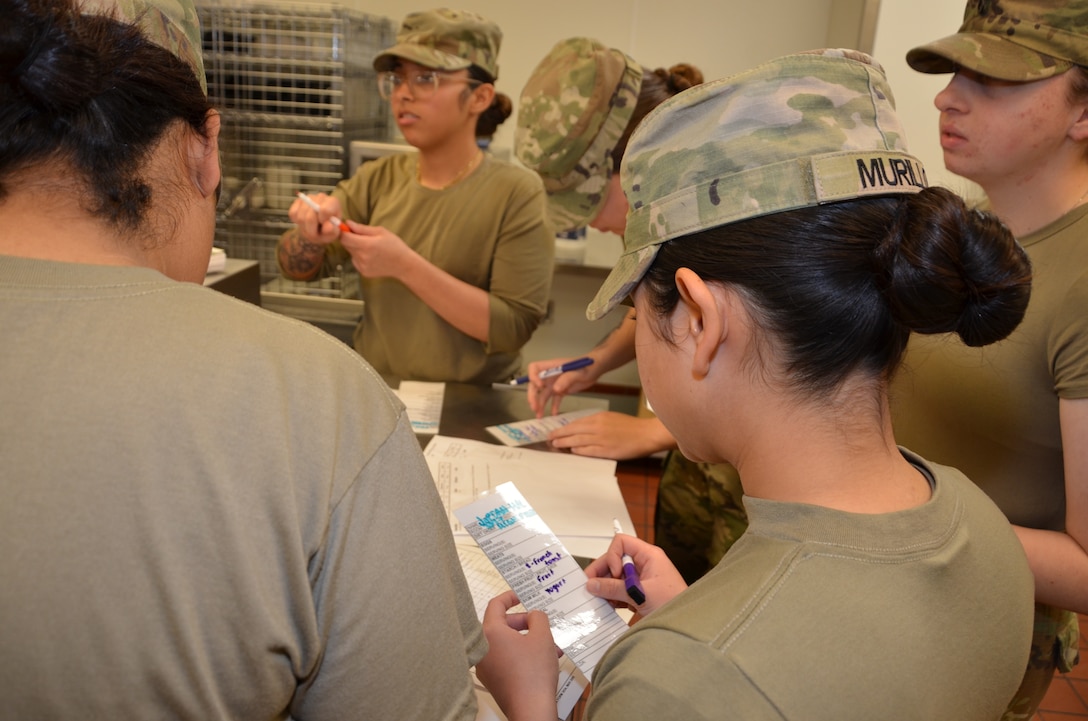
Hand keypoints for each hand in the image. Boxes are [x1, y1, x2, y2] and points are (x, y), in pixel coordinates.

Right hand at [287, 192, 341, 244]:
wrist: (318, 227)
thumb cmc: (328, 229)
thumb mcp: (333, 233)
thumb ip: (333, 231)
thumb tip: (328, 226)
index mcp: (333, 203)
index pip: (325, 210)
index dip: (322, 221)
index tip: (323, 224)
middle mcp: (321, 197)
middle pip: (310, 216)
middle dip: (311, 229)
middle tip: (315, 233)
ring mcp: (308, 198)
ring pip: (300, 217)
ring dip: (304, 227)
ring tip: (310, 229)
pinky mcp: (297, 201)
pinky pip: (293, 214)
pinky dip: (297, 222)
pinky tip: (304, 222)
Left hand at [338, 223, 416, 279]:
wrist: (404, 264)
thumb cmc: (394, 245)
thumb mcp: (380, 231)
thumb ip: (362, 228)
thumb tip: (348, 223)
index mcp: (366, 245)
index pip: (344, 238)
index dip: (343, 231)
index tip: (346, 228)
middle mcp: (362, 257)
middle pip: (346, 245)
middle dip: (350, 239)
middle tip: (362, 237)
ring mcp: (362, 266)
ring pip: (350, 253)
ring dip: (355, 248)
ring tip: (370, 248)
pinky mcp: (363, 272)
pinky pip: (355, 261)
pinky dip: (359, 257)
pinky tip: (371, 256)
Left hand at [476, 590, 560, 720]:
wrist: (531, 710)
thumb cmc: (534, 674)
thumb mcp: (542, 636)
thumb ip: (538, 617)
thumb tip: (534, 616)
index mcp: (490, 633)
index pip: (495, 605)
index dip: (510, 597)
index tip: (520, 596)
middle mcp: (482, 648)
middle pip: (501, 625)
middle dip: (524, 623)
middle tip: (540, 624)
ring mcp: (485, 666)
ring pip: (507, 644)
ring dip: (527, 640)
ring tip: (550, 645)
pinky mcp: (493, 680)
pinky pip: (506, 659)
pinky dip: (522, 655)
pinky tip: (543, 660)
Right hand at [526, 355, 601, 416]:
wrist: (595, 370)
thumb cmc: (587, 366)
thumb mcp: (577, 371)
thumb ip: (566, 379)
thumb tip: (555, 389)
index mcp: (552, 366)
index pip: (534, 368)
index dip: (533, 377)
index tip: (539, 386)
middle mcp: (550, 375)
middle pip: (535, 385)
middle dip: (533, 396)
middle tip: (534, 407)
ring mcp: (555, 384)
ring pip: (543, 395)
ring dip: (540, 405)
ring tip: (539, 416)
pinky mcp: (561, 391)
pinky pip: (554, 400)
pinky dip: (553, 407)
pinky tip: (554, 414)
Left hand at [548, 413, 675, 459]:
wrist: (645, 434)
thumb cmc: (630, 426)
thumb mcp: (611, 418)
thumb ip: (596, 423)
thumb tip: (582, 429)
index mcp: (599, 417)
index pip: (576, 423)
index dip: (563, 428)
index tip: (555, 431)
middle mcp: (597, 427)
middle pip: (573, 431)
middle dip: (559, 435)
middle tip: (549, 438)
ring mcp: (601, 439)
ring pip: (577, 441)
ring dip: (565, 443)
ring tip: (556, 445)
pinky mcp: (606, 450)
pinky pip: (588, 451)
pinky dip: (578, 451)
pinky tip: (572, 451)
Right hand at [585, 534, 686, 614]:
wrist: (685, 624)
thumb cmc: (672, 604)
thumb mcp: (639, 595)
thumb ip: (614, 588)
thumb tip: (593, 584)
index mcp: (649, 556)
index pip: (621, 543)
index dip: (612, 556)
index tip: (613, 574)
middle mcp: (644, 564)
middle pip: (615, 560)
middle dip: (604, 574)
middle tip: (592, 588)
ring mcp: (642, 578)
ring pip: (616, 576)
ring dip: (607, 587)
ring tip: (602, 600)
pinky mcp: (640, 591)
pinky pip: (620, 588)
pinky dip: (613, 596)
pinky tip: (610, 605)